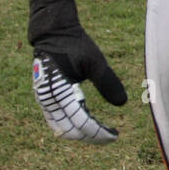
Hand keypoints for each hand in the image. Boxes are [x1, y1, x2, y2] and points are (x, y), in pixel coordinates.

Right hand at [28, 0, 126, 143]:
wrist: (54, 32)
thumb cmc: (75, 44)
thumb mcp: (95, 62)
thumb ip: (107, 82)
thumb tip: (123, 104)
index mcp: (59, 93)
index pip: (81, 123)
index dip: (98, 132)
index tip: (115, 135)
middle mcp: (48, 100)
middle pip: (70, 130)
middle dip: (91, 137)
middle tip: (112, 137)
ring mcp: (45, 100)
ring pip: (63, 127)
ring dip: (82, 133)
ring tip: (102, 133)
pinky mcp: (47, 96)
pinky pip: (59, 118)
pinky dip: (74, 124)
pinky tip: (90, 122)